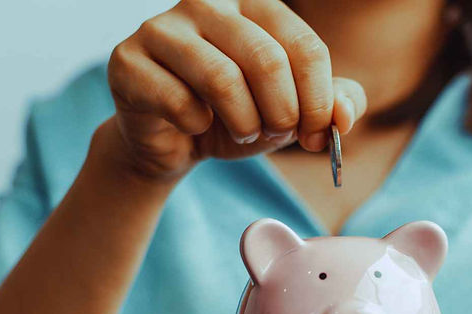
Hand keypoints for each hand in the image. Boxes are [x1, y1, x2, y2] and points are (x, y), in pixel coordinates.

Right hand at [103, 0, 366, 181]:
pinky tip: (197, 126)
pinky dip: (198, 127)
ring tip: (244, 132)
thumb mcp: (292, 111)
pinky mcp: (128, 62)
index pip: (305, 46)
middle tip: (277, 134)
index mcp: (253, 3)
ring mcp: (162, 28)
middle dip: (282, 113)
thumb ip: (331, 105)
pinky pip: (179, 102)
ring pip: (222, 79)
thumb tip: (343, 116)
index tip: (317, 135)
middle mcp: (206, 2)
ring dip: (244, 122)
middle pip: (267, 60)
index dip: (318, 101)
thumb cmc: (237, 116)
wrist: (173, 141)